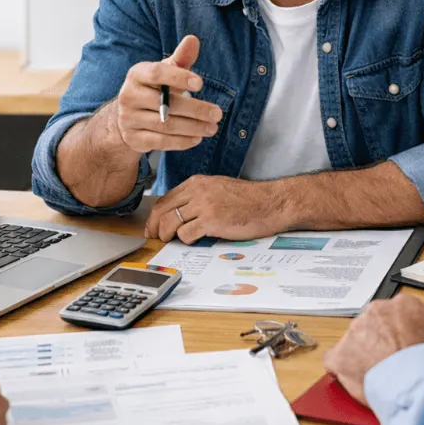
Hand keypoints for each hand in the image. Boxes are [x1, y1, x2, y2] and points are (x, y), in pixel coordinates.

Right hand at [113, 35, 223, 153]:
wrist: (127, 117)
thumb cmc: (154, 89)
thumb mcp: (166, 71)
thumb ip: (180, 58)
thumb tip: (193, 40)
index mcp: (137, 74)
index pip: (157, 73)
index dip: (178, 77)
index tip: (200, 84)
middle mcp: (129, 96)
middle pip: (165, 104)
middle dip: (195, 109)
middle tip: (217, 113)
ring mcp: (129, 119)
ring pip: (165, 125)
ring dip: (193, 127)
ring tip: (212, 127)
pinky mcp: (134, 139)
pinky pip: (160, 142)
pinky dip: (181, 141)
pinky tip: (197, 138)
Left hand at [146, 176, 287, 243]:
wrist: (270, 203)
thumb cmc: (248, 200)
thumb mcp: (218, 189)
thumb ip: (198, 196)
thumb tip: (179, 213)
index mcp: (197, 182)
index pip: (166, 199)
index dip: (155, 215)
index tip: (152, 226)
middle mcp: (198, 191)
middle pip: (163, 210)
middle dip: (154, 226)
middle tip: (154, 237)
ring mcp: (204, 205)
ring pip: (170, 222)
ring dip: (167, 235)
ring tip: (172, 241)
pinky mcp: (212, 220)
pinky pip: (186, 233)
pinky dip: (186, 240)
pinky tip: (195, 240)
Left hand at [323, 294, 423, 404]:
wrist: (418, 381)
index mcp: (401, 304)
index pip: (398, 313)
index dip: (404, 331)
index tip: (407, 344)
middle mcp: (375, 313)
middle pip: (375, 325)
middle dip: (383, 340)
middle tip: (395, 360)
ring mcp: (355, 333)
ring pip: (356, 340)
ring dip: (364, 353)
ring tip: (380, 373)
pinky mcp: (341, 356)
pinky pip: (335, 359)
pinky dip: (343, 368)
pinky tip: (355, 377)